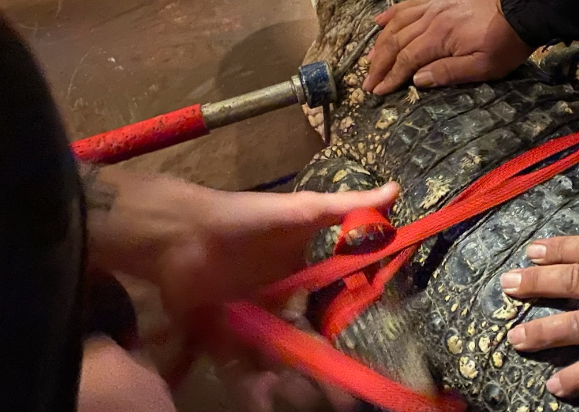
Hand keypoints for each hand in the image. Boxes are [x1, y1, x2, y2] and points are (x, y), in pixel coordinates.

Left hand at [84, 167, 398, 410]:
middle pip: (297, 346)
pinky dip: (246, 383)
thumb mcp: (302, 212)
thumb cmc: (247, 221)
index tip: (357, 368)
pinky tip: (258, 398)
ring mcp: (244, 320)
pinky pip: (234, 365)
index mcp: (296, 279)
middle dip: (311, 373)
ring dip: (279, 383)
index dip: (339, 340)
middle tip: (331, 399)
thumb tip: (396, 188)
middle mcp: (273, 302)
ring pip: (268, 360)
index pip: (324, 315)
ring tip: (285, 400)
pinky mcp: (214, 334)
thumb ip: (346, 207)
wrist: (182, 232)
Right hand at [362, 0, 534, 94]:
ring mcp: (434, 6)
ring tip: (369, 60)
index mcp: (440, 37)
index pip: (407, 59)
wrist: (519, 16)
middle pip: (396, 41)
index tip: (378, 91)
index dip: (391, 76)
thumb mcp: (481, 68)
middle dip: (379, 64)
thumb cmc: (502, 47)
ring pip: (397, 23)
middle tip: (367, 82)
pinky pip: (409, 5)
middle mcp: (431, 18)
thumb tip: (416, 80)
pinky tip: (378, 21)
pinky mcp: (439, 1)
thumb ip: (447, 73)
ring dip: (380, 42)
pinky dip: (391, 13)